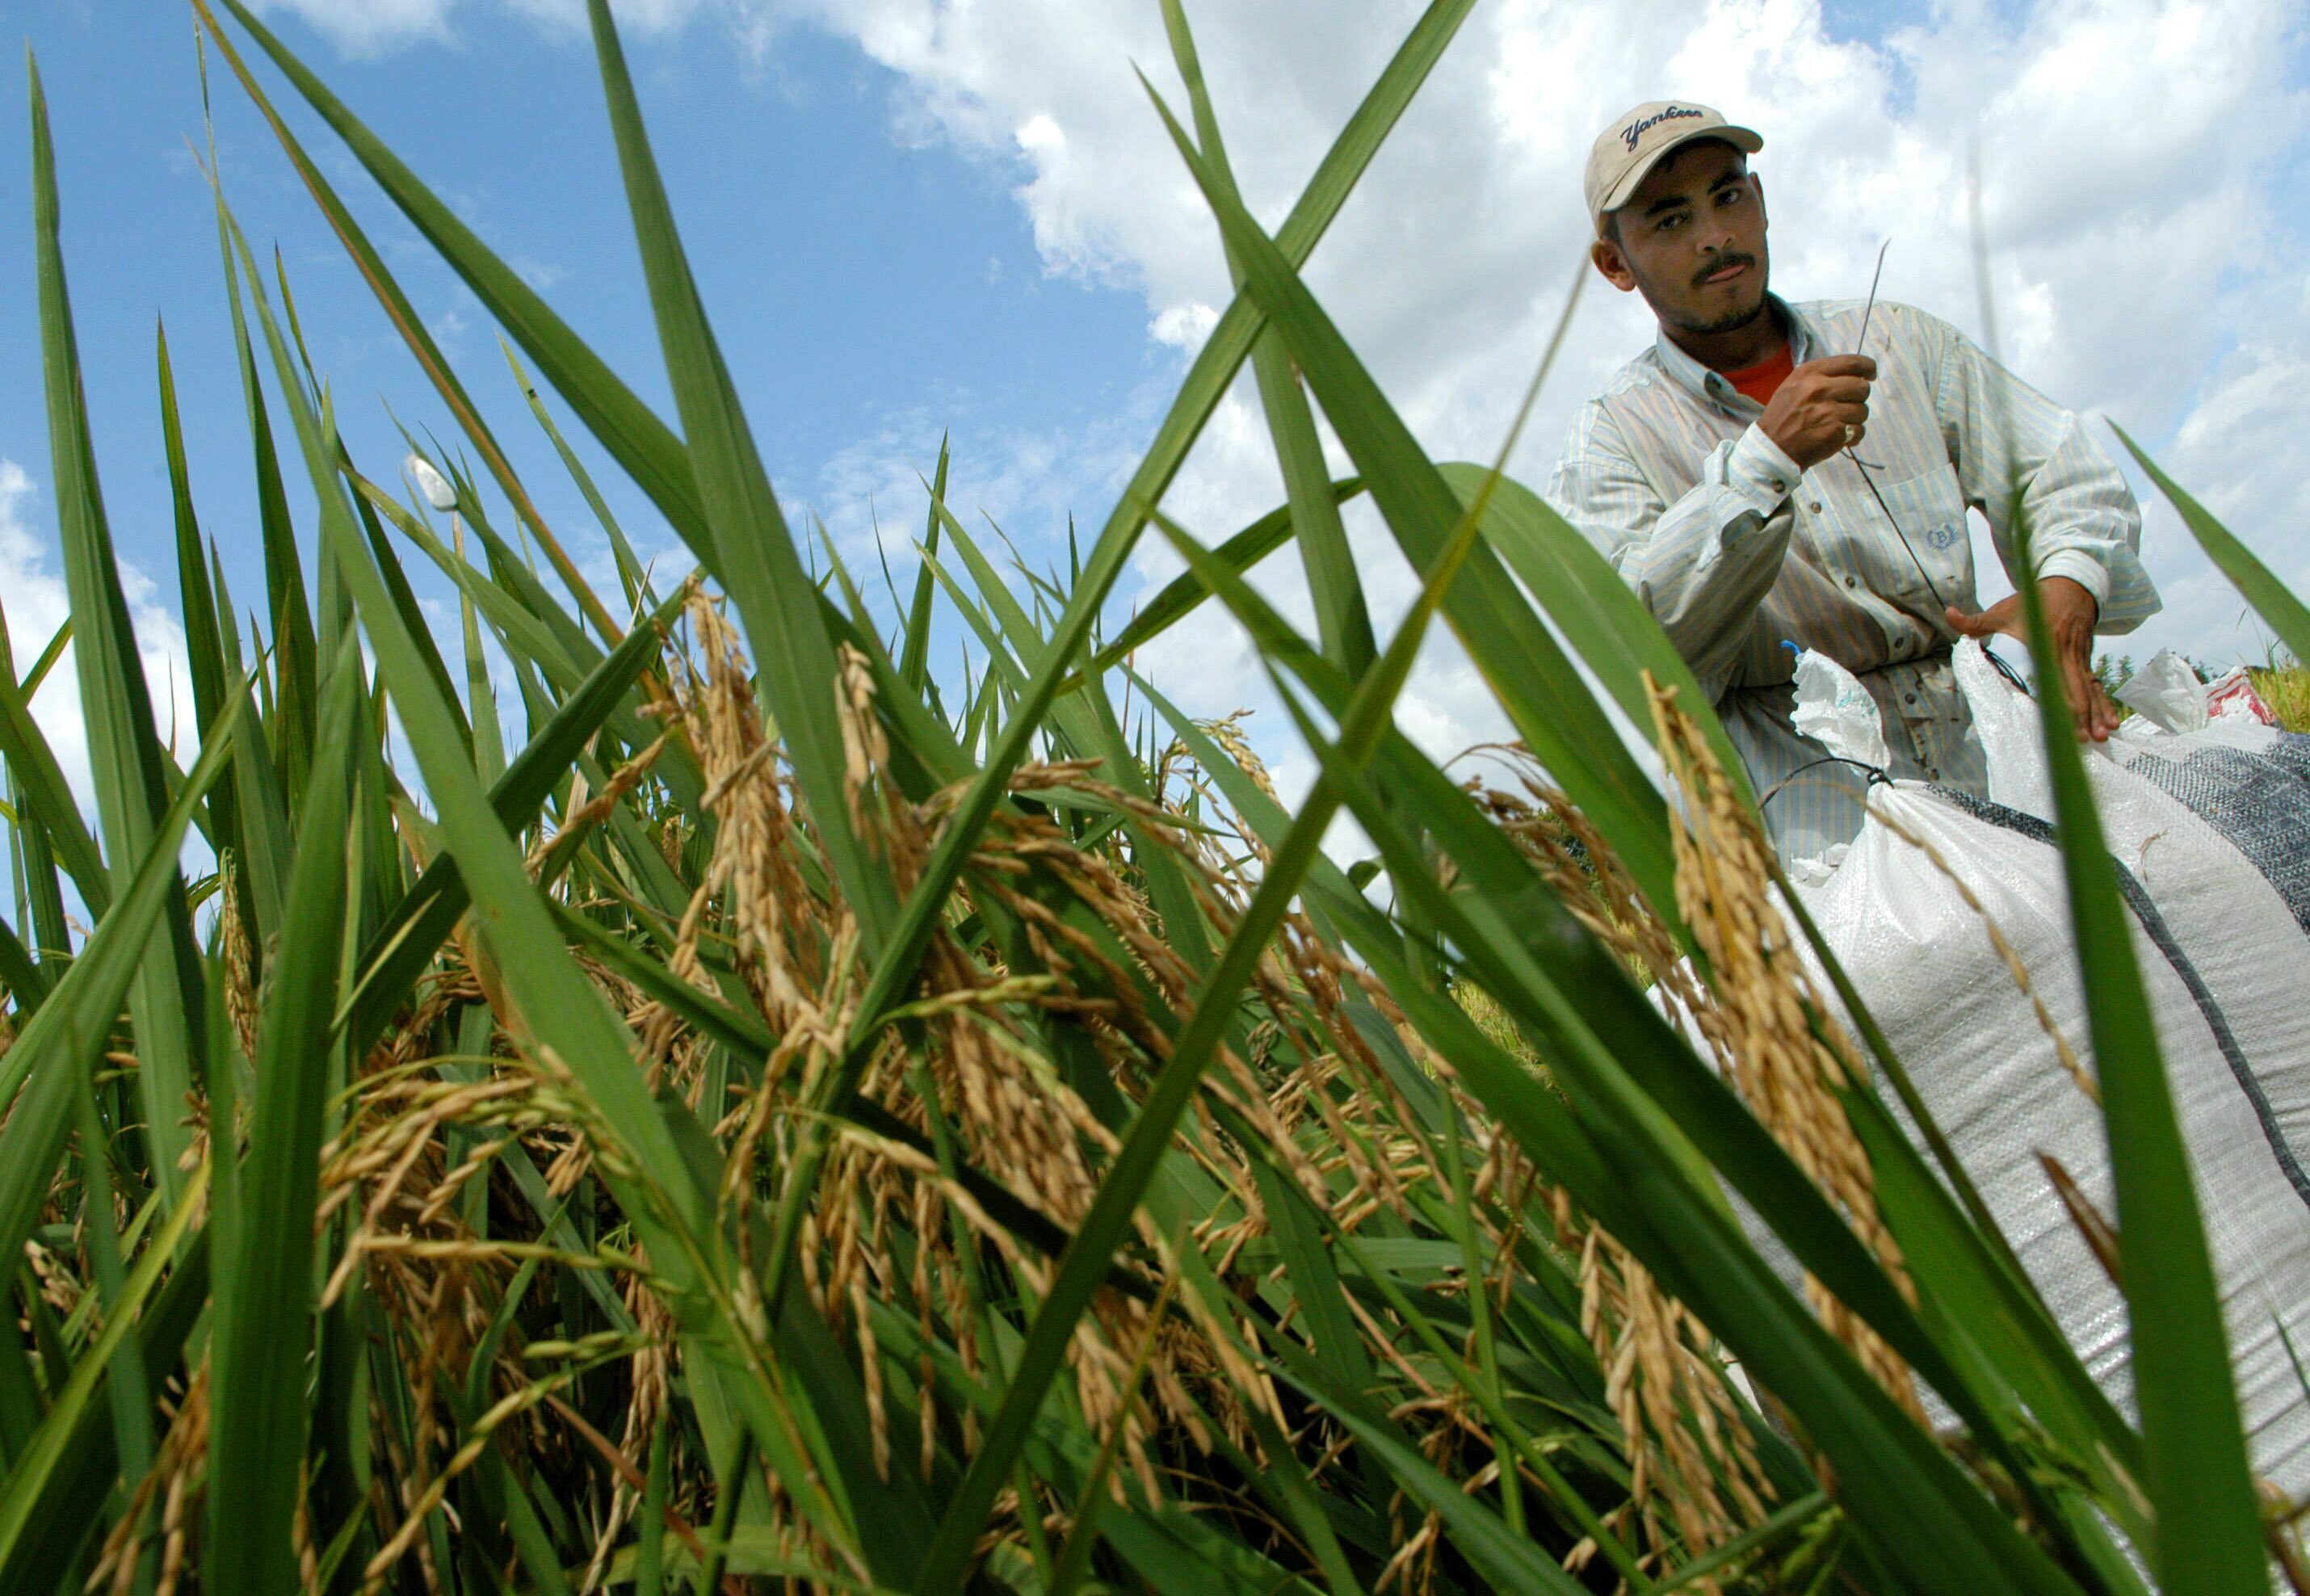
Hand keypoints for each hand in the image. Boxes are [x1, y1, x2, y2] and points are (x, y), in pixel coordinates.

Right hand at [1758, 354, 1876, 470]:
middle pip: (1862, 387)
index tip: (1870, 376)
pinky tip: (1838, 438)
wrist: (1771, 449)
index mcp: (1810, 373)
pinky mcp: (1834, 431)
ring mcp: (1827, 410)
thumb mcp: (1794, 385)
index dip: (1868, 368)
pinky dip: (1852, 437)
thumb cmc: (1784, 416)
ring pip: (1863, 410)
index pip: (1853, 362)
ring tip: (1837, 425)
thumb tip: (1857, 376)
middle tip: (1845, 408)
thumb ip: (1822, 376)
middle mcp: (1819, 388)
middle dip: (1858, 399)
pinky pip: (1859, 430)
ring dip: (1854, 420)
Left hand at [1944, 577, 2119, 741]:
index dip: (2061, 699)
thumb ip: (1975, 620)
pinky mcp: (2086, 660)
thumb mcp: (2003, 610)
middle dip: (2083, 715)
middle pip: (2078, 690)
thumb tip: (1948, 614)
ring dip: (2097, 713)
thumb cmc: (2032, 602)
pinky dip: (2104, 703)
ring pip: (2090, 690)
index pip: (2055, 678)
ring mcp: (2080, 658)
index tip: (2064, 719)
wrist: (2071, 585)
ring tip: (2105, 735)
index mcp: (2047, 646)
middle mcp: (2067, 654)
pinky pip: (2096, 685)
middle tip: (2088, 740)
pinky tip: (2112, 721)